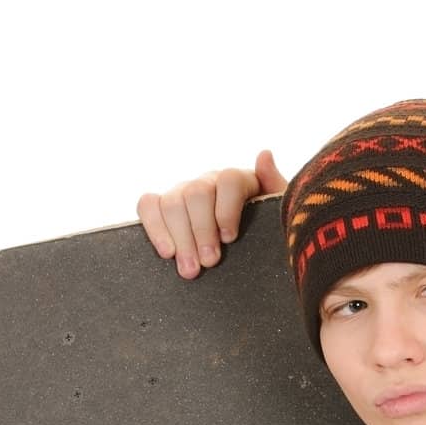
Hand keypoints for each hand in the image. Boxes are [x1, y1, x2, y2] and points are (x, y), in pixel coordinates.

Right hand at [136, 149, 288, 279]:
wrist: (247, 255)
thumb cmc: (265, 235)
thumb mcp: (277, 216)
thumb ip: (276, 187)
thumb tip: (264, 154)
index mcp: (239, 181)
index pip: (229, 180)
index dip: (227, 208)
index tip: (229, 238)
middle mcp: (208, 183)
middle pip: (197, 193)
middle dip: (201, 230)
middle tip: (209, 263)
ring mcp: (183, 193)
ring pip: (172, 202)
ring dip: (180, 238)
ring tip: (190, 270)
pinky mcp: (163, 208)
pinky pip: (148, 205)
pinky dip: (154, 228)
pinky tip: (167, 253)